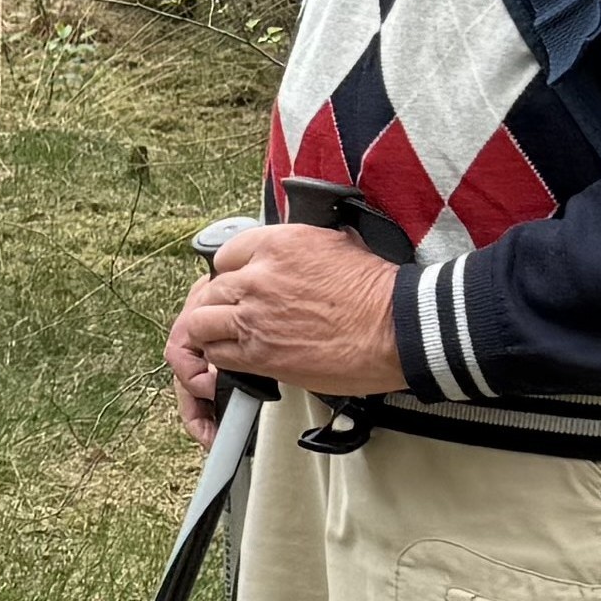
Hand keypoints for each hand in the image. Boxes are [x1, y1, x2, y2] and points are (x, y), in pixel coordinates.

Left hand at [172, 225, 402, 434]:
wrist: (397, 329)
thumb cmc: (378, 291)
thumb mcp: (337, 243)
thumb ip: (300, 247)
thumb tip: (290, 254)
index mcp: (277, 245)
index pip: (226, 255)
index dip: (232, 273)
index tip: (238, 284)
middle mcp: (258, 278)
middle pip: (212, 290)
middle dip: (219, 303)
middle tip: (231, 314)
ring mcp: (254, 317)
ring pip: (202, 323)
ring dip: (211, 330)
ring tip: (227, 336)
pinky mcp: (259, 354)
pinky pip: (218, 354)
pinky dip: (221, 356)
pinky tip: (236, 356)